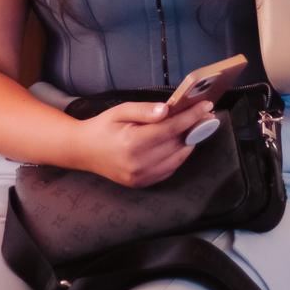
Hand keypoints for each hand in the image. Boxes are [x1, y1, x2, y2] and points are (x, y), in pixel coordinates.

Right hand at [70, 99, 215, 187]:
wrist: (83, 151)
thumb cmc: (103, 127)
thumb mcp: (120, 110)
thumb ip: (145, 110)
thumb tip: (168, 110)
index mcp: (132, 142)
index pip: (171, 128)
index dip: (191, 116)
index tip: (206, 106)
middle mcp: (138, 163)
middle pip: (177, 144)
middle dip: (195, 128)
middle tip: (206, 114)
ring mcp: (141, 177)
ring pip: (177, 158)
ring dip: (190, 142)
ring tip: (197, 127)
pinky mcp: (142, 184)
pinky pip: (169, 169)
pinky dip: (179, 155)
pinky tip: (181, 142)